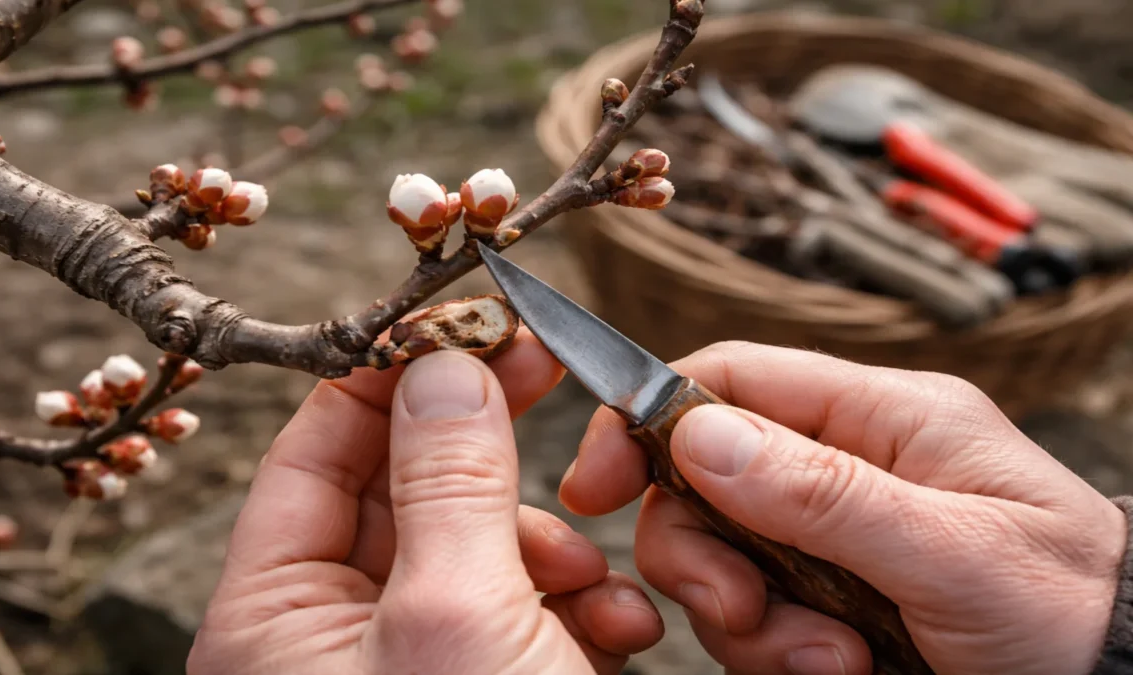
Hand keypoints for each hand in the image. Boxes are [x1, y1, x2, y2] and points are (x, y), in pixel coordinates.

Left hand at [188, 331, 663, 674]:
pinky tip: (619, 626)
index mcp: (273, 621)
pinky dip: (573, 605)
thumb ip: (448, 480)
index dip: (384, 374)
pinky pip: (518, 614)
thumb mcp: (458, 618)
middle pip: (404, 494)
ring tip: (596, 580)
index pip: (313, 453)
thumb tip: (444, 361)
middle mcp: (328, 641)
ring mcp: (409, 669)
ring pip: (475, 550)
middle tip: (549, 374)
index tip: (461, 316)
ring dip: (548, 544)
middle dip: (487, 454)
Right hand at [560, 341, 1127, 674]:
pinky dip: (774, 653)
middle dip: (701, 551)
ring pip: (721, 557)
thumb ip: (823, 492)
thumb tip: (695, 432)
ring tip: (832, 661)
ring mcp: (834, 537)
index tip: (594, 485)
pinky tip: (840, 672)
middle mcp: (847, 468)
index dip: (647, 418)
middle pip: (704, 479)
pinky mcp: (829, 599)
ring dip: (749, 620)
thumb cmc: (1074, 612)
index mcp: (882, 417)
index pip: (731, 378)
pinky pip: (754, 617)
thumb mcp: (954, 552)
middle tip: (736, 609)